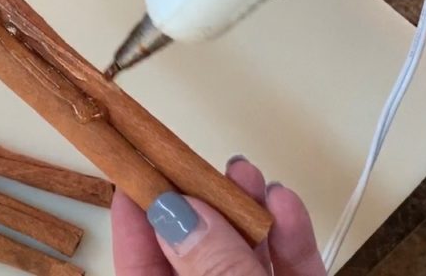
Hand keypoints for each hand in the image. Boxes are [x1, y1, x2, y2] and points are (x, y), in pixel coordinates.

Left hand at [111, 156, 325, 275]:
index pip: (141, 268)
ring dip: (247, 210)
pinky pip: (291, 270)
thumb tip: (181, 213)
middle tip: (194, 161)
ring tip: (244, 172)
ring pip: (245, 256)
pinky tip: (284, 202)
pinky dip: (291, 237)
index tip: (134, 170)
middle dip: (199, 203)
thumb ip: (214, 266)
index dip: (136, 219)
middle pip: (195, 254)